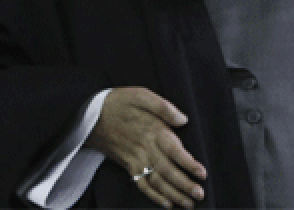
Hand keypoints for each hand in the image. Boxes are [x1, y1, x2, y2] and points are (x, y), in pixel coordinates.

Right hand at [87, 87, 206, 208]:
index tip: (202, 173)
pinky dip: (154, 197)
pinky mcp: (128, 165)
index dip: (188, 163)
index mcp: (151, 130)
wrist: (91, 115)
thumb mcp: (140, 95)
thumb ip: (162, 106)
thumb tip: (183, 119)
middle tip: (200, 194)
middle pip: (167, 170)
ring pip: (156, 181)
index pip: (174, 150)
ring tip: (189, 204)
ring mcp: (135, 159)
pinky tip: (167, 204)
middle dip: (184, 185)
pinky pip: (141, 184)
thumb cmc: (119, 103)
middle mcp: (145, 148)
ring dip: (173, 194)